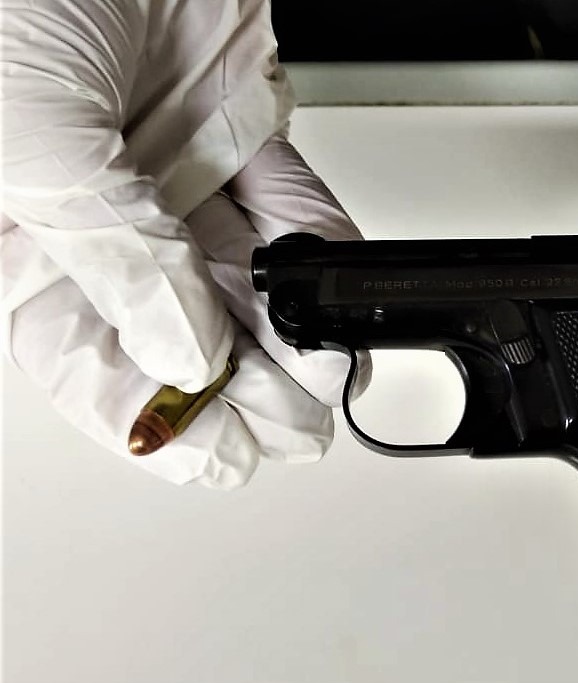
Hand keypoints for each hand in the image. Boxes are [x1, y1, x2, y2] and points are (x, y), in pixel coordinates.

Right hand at [1, 0, 366, 487]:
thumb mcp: (28, 130)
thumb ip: (105, 244)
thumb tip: (179, 351)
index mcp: (21, 245)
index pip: (89, 365)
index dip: (160, 421)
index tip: (229, 451)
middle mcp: (99, 220)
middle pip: (183, 334)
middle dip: (248, 384)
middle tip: (298, 416)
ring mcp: (173, 177)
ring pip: (246, 280)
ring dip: (296, 329)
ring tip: (331, 363)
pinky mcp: (237, 133)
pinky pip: (289, 201)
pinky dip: (320, 244)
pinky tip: (339, 285)